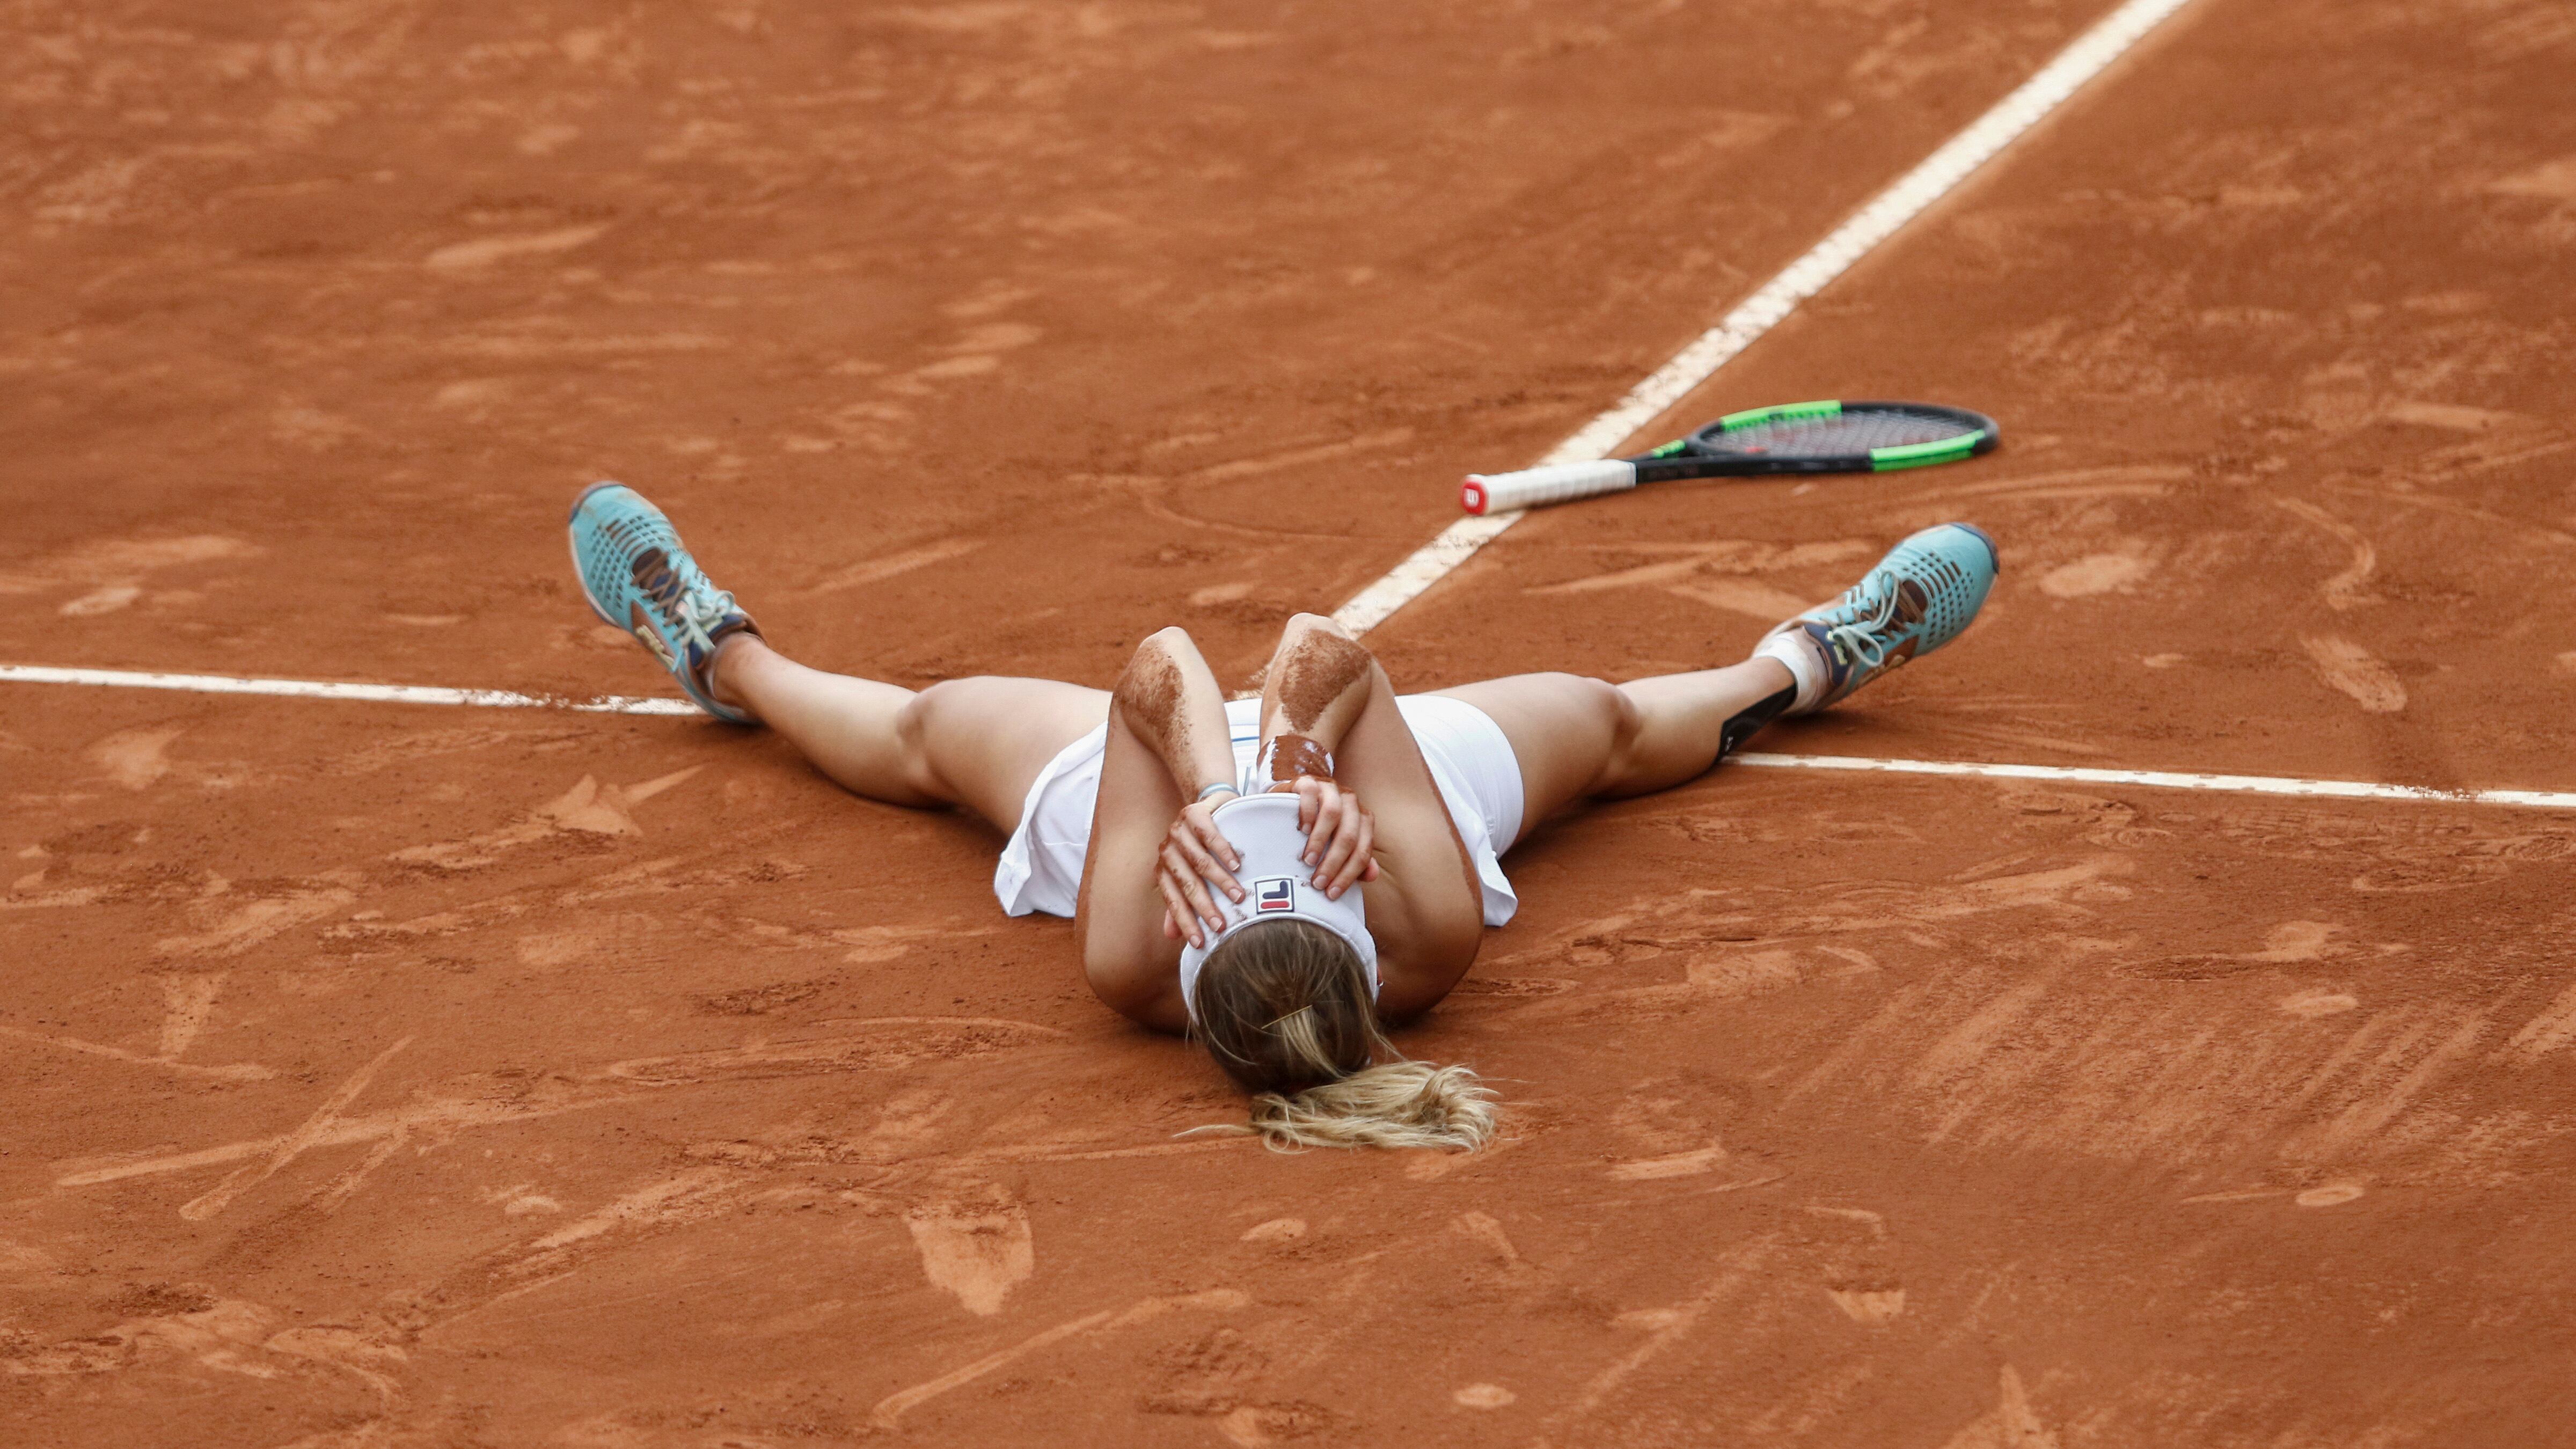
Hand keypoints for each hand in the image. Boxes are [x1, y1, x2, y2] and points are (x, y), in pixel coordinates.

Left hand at [1155, 792, 1243, 948]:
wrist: (1209, 806)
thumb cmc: (1201, 847)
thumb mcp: (1190, 873)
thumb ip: (1181, 901)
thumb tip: (1171, 936)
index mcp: (1164, 870)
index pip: (1173, 900)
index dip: (1186, 921)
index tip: (1201, 942)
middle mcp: (1167, 851)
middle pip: (1187, 883)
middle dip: (1204, 907)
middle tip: (1221, 925)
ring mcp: (1178, 831)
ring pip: (1200, 861)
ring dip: (1220, 881)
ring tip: (1238, 897)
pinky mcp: (1194, 813)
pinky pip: (1209, 836)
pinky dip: (1224, 852)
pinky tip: (1236, 866)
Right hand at [1293, 776, 1379, 900]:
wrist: (1297, 795)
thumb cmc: (1319, 825)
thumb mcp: (1336, 843)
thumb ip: (1356, 858)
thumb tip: (1372, 876)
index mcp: (1362, 819)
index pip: (1363, 849)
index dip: (1349, 873)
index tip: (1332, 892)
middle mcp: (1350, 802)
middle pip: (1349, 834)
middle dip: (1334, 862)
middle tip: (1317, 881)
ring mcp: (1330, 789)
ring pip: (1333, 813)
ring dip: (1320, 840)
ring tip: (1308, 860)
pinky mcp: (1309, 782)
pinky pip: (1311, 794)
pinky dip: (1307, 813)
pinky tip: (1301, 830)